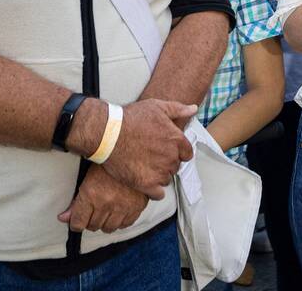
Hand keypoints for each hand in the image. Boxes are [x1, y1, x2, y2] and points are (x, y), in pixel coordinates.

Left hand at [57, 164, 147, 232]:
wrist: (133, 154)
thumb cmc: (107, 165)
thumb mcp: (87, 179)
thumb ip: (76, 202)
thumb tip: (64, 218)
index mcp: (91, 194)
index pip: (78, 223)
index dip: (76, 223)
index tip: (78, 220)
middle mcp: (107, 202)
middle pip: (93, 226)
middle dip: (91, 220)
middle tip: (94, 210)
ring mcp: (123, 206)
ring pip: (109, 228)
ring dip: (106, 222)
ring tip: (107, 211)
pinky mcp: (137, 206)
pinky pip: (125, 224)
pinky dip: (121, 221)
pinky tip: (119, 211)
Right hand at [78, 98, 195, 199]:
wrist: (107, 133)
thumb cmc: (131, 118)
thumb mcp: (157, 107)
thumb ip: (178, 109)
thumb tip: (193, 109)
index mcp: (176, 140)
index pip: (187, 153)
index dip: (177, 152)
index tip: (167, 150)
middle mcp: (171, 157)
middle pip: (175, 166)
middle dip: (166, 162)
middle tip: (151, 157)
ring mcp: (159, 172)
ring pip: (166, 179)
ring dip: (159, 175)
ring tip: (145, 167)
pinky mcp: (145, 184)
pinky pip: (158, 194)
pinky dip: (154, 191)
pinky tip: (146, 182)